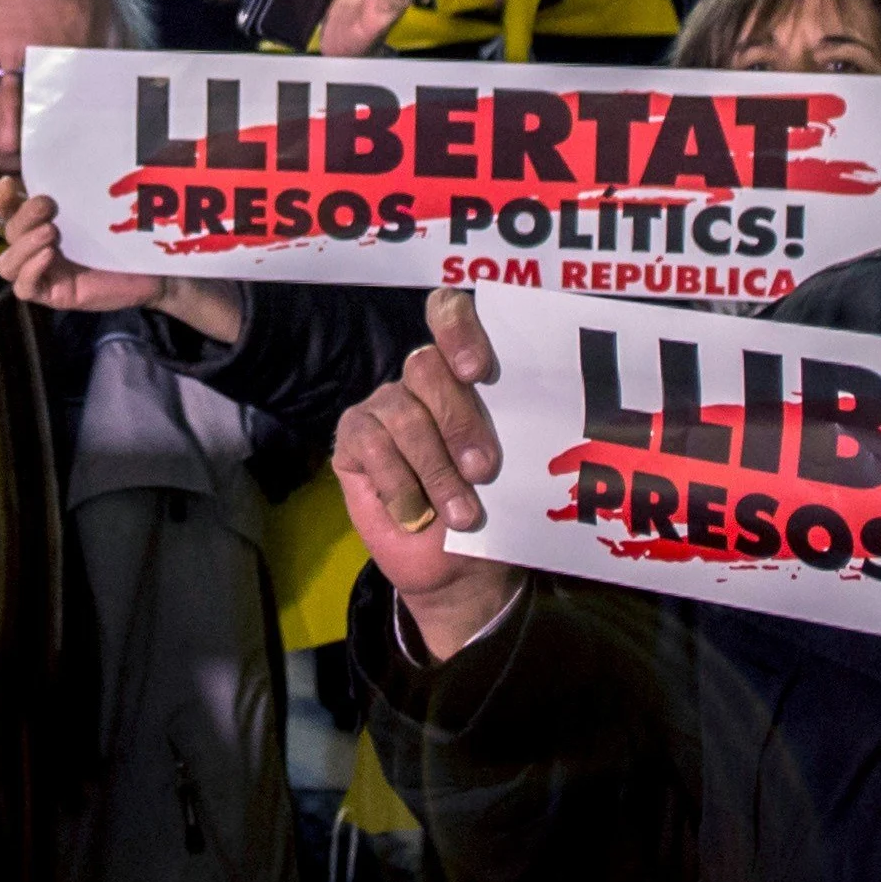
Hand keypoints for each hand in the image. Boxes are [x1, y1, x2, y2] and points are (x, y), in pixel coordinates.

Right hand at [0, 179, 245, 343]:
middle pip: (9, 232)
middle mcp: (39, 246)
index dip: (1, 198)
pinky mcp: (55, 294)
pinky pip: (24, 288)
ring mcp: (45, 272)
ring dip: (24, 245)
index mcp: (44, 223)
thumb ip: (82, 190)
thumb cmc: (131, 234)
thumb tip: (73, 152)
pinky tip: (49, 256)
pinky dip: (30, 271)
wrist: (158, 269)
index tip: (10, 182)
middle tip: (50, 206)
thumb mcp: (103, 207)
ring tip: (51, 233)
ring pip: (7, 264)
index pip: (8, 210)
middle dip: (24, 216)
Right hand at [329, 287, 523, 659]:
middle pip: (426, 368)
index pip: (450, 313)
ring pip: (404, 415)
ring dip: (436, 471)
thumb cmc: (493, 507)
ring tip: (462, 514)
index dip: (458, 330)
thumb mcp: (513, 467)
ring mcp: (384, 405)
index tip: (478, 371)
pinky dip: (400, 486)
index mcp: (465, 370)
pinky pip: (373, 446)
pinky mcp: (355, 437)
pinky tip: (415, 514)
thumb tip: (525, 410)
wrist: (458, 567)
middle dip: (458, 422)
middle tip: (485, 470)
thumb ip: (509, 427)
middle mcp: (421, 379)